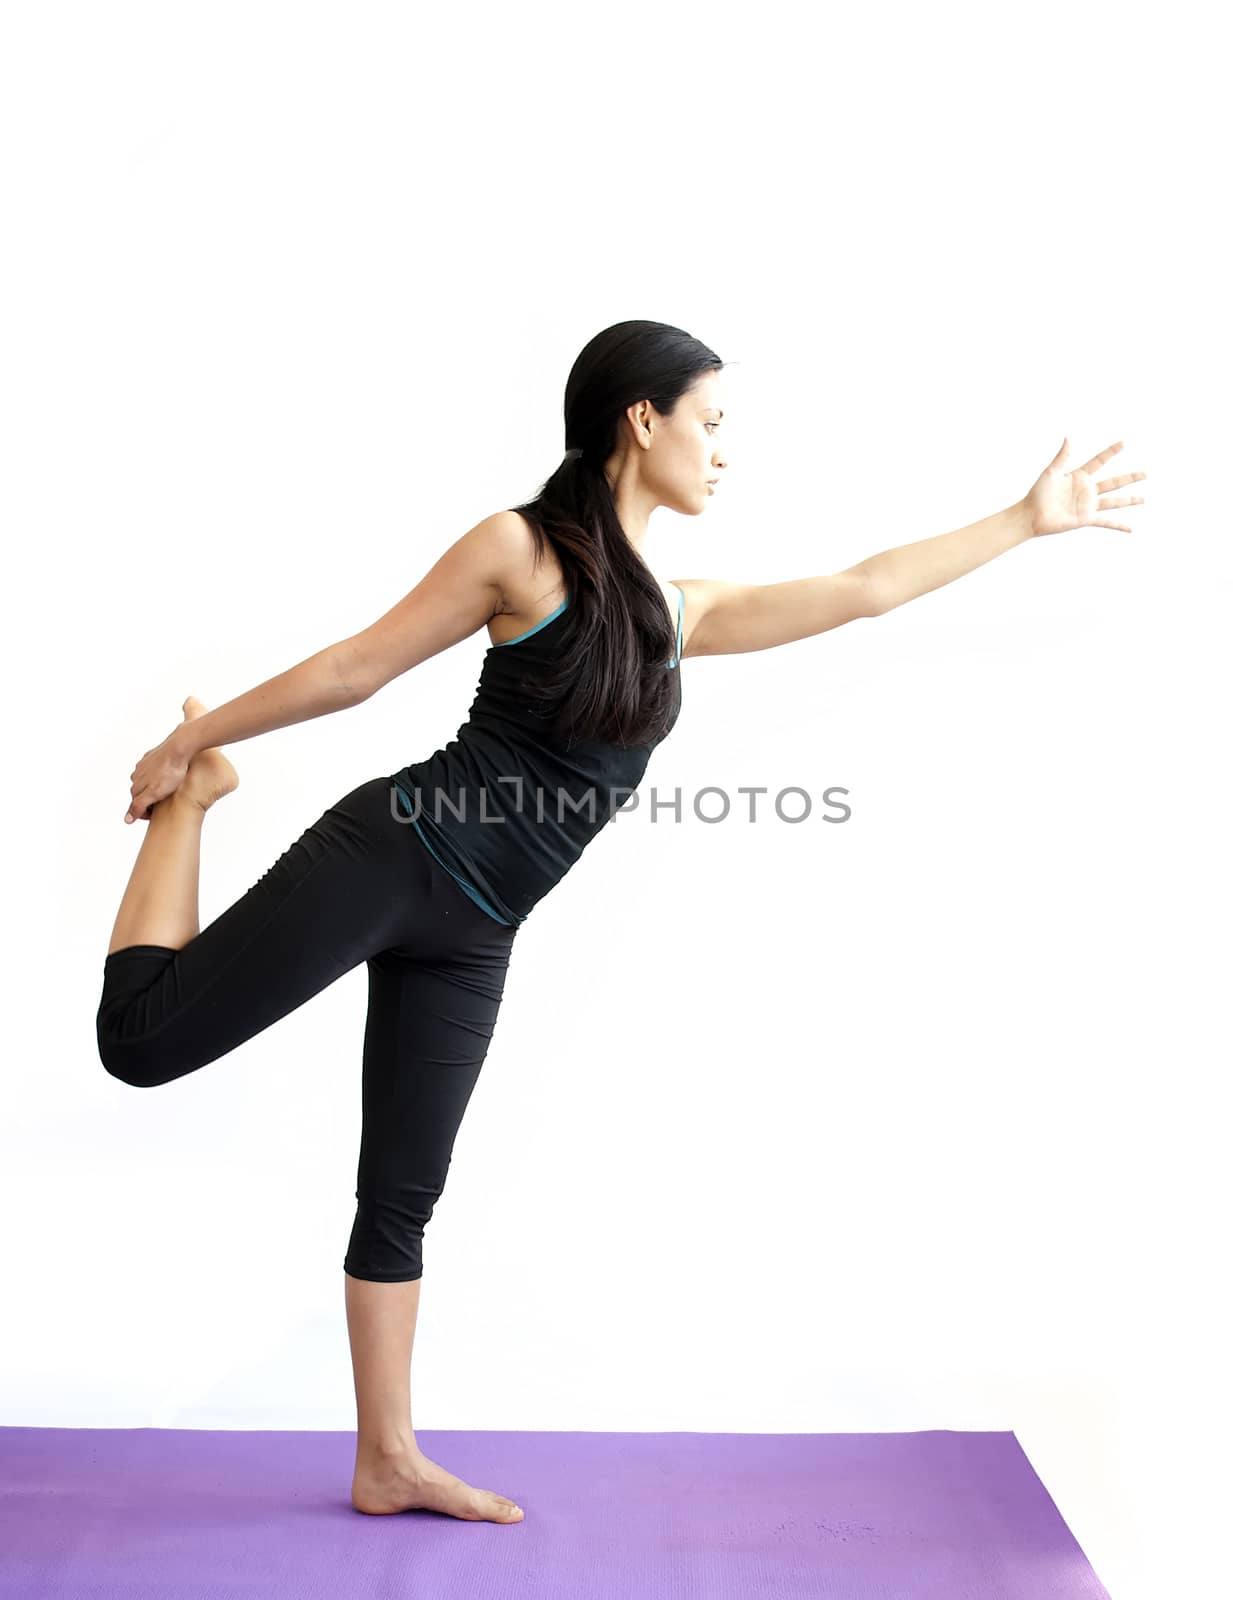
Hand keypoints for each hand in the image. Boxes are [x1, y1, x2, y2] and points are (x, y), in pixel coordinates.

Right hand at [125, 732, 191, 823]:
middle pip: (140, 792)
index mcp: (136, 783)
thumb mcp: (154, 793)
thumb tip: (127, 820)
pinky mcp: (153, 756)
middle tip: (161, 804)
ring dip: (152, 787)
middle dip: (148, 800)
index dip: (145, 812)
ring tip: (166, 790)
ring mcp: (145, 764)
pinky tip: (167, 776)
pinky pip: (153, 769)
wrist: (179, 748)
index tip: (154, 815)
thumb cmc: (171, 772)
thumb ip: (139, 806)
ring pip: (146, 780)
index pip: (135, 803)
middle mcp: (137, 773)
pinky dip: (158, 775)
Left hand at [1021, 437, 1147, 537]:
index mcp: (1079, 476)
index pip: (1099, 461)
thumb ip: (1062, 457)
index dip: (1111, 452)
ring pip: (1114, 501)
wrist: (1031, 515)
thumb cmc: (1038, 493)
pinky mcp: (1086, 519)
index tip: (1124, 443)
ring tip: (1144, 499)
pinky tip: (1130, 529)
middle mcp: (1087, 490)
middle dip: (1130, 478)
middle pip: (1114, 482)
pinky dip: (1118, 525)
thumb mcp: (1051, 472)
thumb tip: (1068, 438)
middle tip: (1146, 473)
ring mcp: (1088, 505)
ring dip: (1130, 500)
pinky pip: (1106, 521)